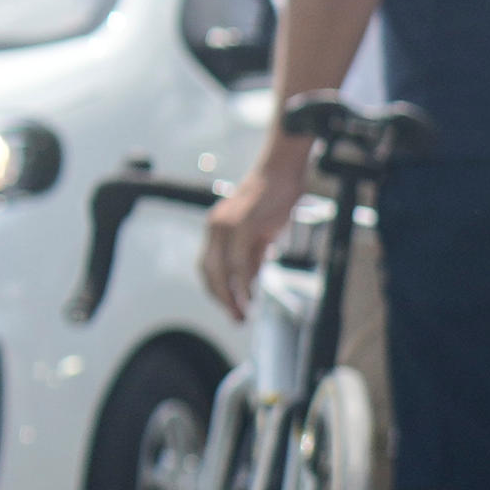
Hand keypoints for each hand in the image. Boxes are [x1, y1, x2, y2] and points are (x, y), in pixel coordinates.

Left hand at [196, 156, 300, 321]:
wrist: (281, 171)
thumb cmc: (274, 199)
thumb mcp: (261, 233)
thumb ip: (252, 255)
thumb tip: (247, 282)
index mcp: (217, 229)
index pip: (209, 267)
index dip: (217, 290)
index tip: (231, 307)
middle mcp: (215, 227)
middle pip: (209, 272)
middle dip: (221, 299)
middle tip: (237, 318)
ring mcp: (227, 226)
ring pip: (221, 270)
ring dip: (230, 297)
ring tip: (242, 314)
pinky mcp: (242, 226)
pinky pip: (238, 262)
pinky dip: (243, 284)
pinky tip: (250, 298)